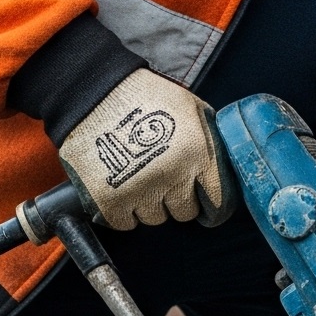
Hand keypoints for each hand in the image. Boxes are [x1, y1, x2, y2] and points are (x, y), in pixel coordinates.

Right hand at [57, 68, 232, 229]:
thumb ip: (209, 141)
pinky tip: (121, 188)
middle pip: (184, 213)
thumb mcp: (191, 108)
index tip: (203, 202)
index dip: (210, 203)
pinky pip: (125, 223)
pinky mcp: (109, 199)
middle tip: (163, 179)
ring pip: (155, 219)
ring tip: (139, 177)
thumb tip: (222, 170)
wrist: (92, 92)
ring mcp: (140, 190)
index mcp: (197, 153)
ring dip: (149, 204)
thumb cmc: (145, 97)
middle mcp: (172, 176)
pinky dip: (123, 211)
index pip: (216, 202)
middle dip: (177, 199)